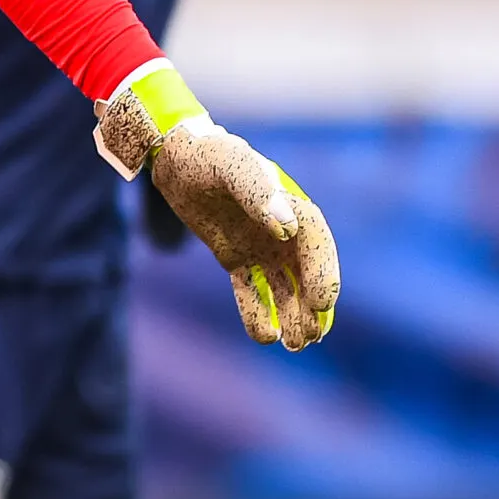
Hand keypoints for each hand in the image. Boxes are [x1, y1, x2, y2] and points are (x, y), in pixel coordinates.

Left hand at [95, 62, 338, 351]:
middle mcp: (281, 231)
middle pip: (307, 273)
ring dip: (293, 316)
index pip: (316, 243)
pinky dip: (259, 313)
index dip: (323, 272)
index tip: (321, 301)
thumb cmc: (207, 154)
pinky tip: (265, 337)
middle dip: (313, 305)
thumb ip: (258, 192)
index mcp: (290, 204)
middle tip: (312, 335)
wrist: (175, 157)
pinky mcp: (236, 259)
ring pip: (284, 288)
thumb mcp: (230, 165)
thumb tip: (287, 229)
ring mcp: (260, 247)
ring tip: (295, 344)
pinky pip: (252, 291)